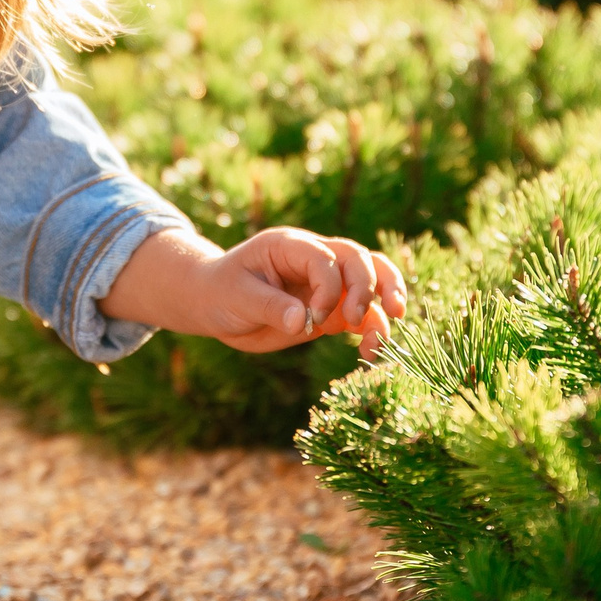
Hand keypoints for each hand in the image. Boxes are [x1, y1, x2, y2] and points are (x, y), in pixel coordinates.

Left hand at [102, 227, 408, 360]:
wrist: (214, 305)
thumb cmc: (220, 292)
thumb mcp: (236, 297)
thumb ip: (270, 306)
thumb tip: (303, 321)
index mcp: (290, 246)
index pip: (325, 257)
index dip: (329, 286)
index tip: (315, 316)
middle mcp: (314, 259)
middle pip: (359, 259)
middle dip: (368, 286)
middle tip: (357, 318)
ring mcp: (326, 284)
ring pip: (372, 280)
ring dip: (385, 302)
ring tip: (387, 333)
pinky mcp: (331, 310)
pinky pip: (363, 315)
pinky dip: (373, 330)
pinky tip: (370, 354)